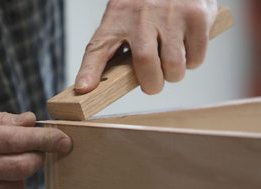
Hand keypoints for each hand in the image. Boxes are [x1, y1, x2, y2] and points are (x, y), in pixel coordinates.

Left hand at [75, 0, 217, 94]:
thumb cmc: (145, 3)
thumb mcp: (120, 18)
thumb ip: (107, 50)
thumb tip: (87, 87)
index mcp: (116, 17)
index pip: (97, 48)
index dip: (89, 71)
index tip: (83, 89)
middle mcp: (141, 15)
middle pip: (145, 64)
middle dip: (151, 84)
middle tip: (152, 83)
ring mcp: (170, 14)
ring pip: (173, 66)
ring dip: (173, 75)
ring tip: (170, 64)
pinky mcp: (196, 15)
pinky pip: (195, 58)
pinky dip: (192, 62)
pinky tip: (185, 50)